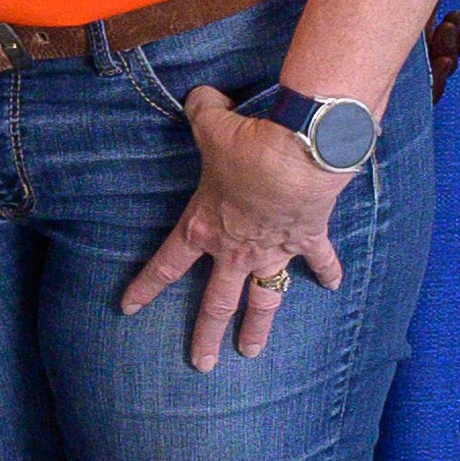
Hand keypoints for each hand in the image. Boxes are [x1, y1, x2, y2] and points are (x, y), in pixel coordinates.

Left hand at [117, 90, 351, 368]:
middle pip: (215, 302)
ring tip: (252, 352)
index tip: (127, 309)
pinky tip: (333, 286)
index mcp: (203, 227)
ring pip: (264, 300)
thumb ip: (201, 110)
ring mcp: (272, 249)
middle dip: (205, 336)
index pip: (164, 265)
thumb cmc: (248, 143)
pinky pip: (317, 261)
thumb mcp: (212, 123)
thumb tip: (199, 95)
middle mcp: (235, 248)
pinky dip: (326, 271)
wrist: (300, 153)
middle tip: (201, 365)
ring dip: (259, 327)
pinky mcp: (308, 239)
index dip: (144, 288)